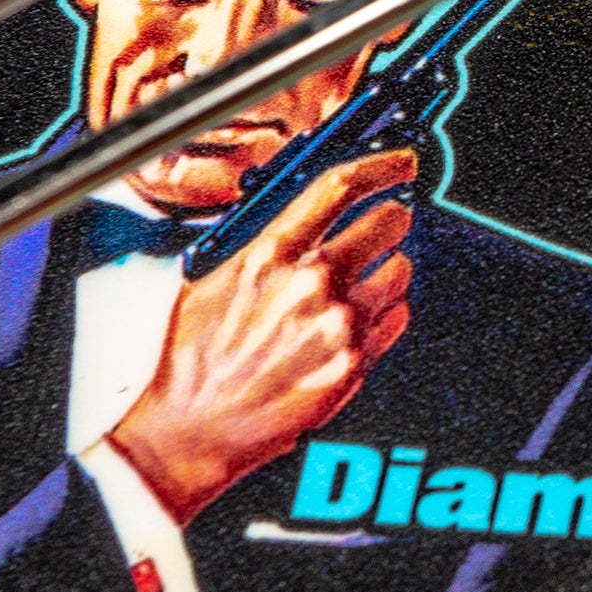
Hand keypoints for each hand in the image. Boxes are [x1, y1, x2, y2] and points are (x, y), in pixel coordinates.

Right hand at [103, 153, 418, 526]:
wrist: (191, 428)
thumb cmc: (193, 359)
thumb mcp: (209, 281)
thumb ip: (262, 245)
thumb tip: (302, 216)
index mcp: (268, 254)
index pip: (339, 186)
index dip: (381, 165)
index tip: (400, 163)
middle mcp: (308, 283)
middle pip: (387, 220)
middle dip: (395, 216)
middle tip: (391, 221)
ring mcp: (337, 324)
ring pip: (400, 270)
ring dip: (390, 269)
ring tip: (361, 285)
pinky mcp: (355, 362)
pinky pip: (397, 318)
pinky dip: (386, 313)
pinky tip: (356, 323)